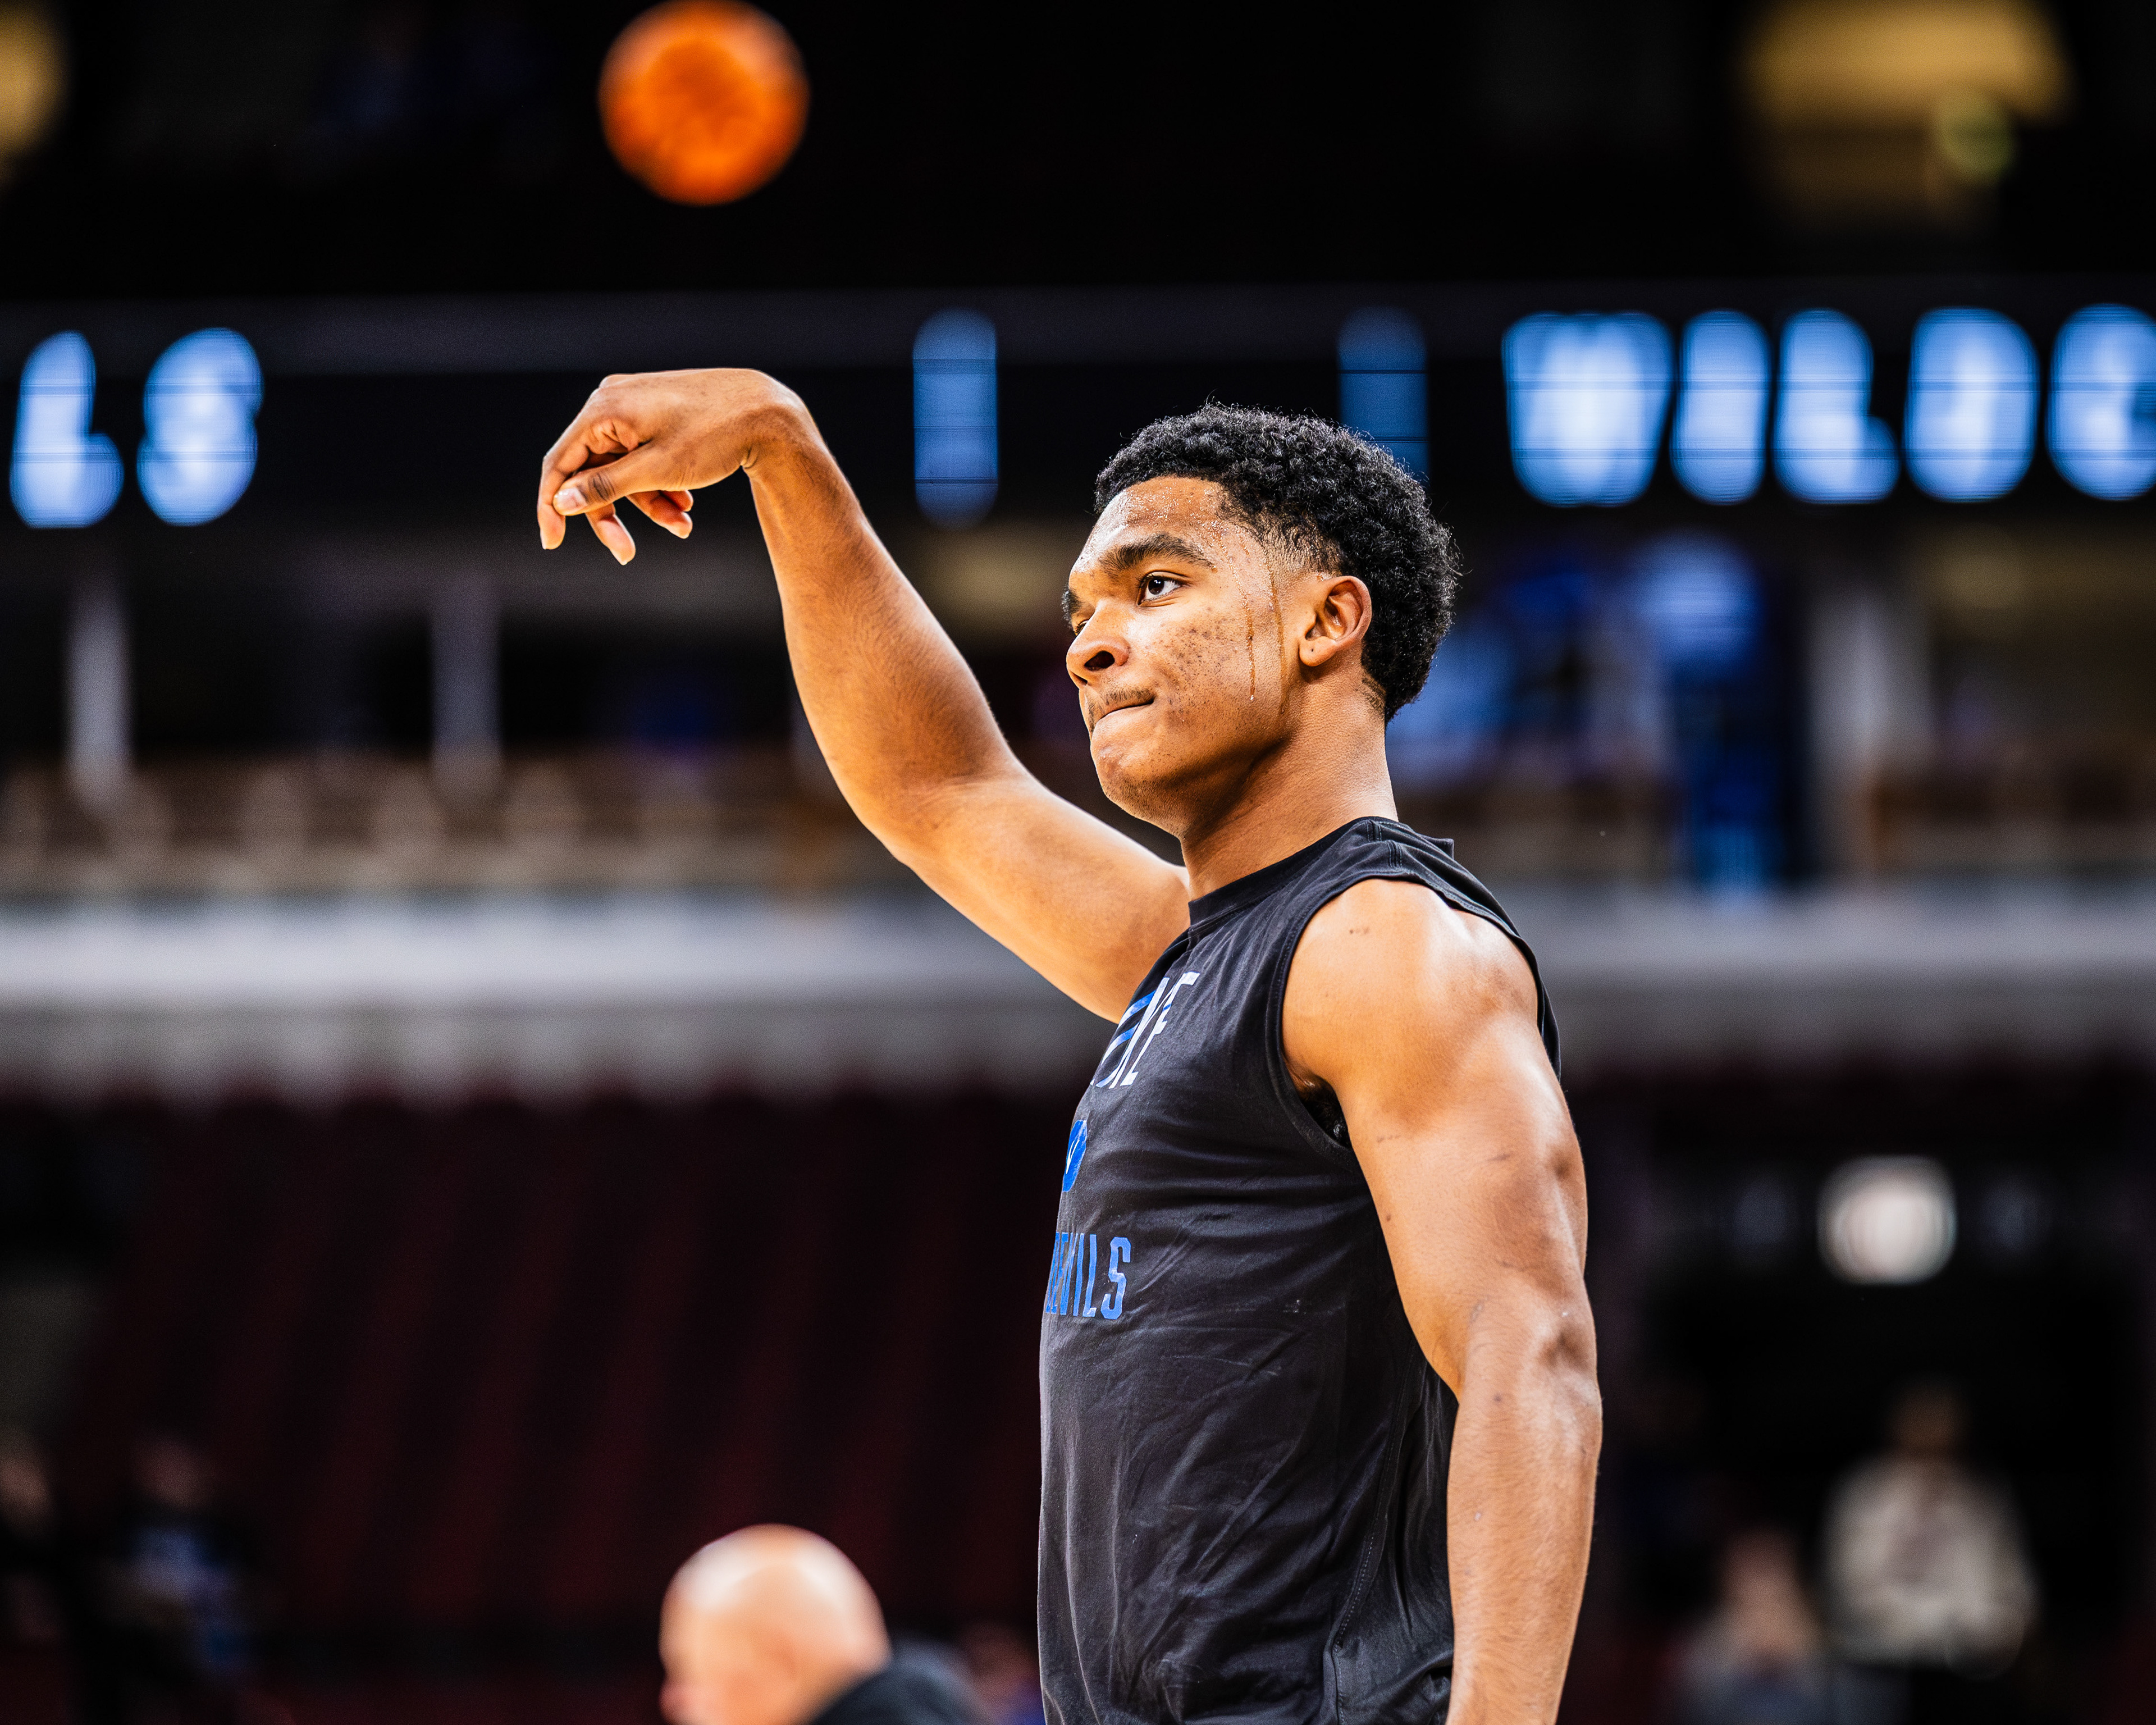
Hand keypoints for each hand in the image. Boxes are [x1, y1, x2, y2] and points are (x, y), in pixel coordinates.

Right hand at [536, 368, 808, 563]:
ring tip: (682, 525)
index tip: (551, 542)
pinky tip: (687, 505)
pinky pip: (644, 459)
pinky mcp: (657, 416)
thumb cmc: (714, 437)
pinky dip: (660, 486)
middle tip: (626, 554)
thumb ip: (604, 486)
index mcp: (603, 410)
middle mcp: (612, 403)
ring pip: (623, 470)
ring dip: (647, 504)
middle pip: (592, 471)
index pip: (559, 463)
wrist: (767, 412)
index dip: (551, 505)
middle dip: (613, 514)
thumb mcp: (656, 469)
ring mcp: (635, 408)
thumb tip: (559, 501)